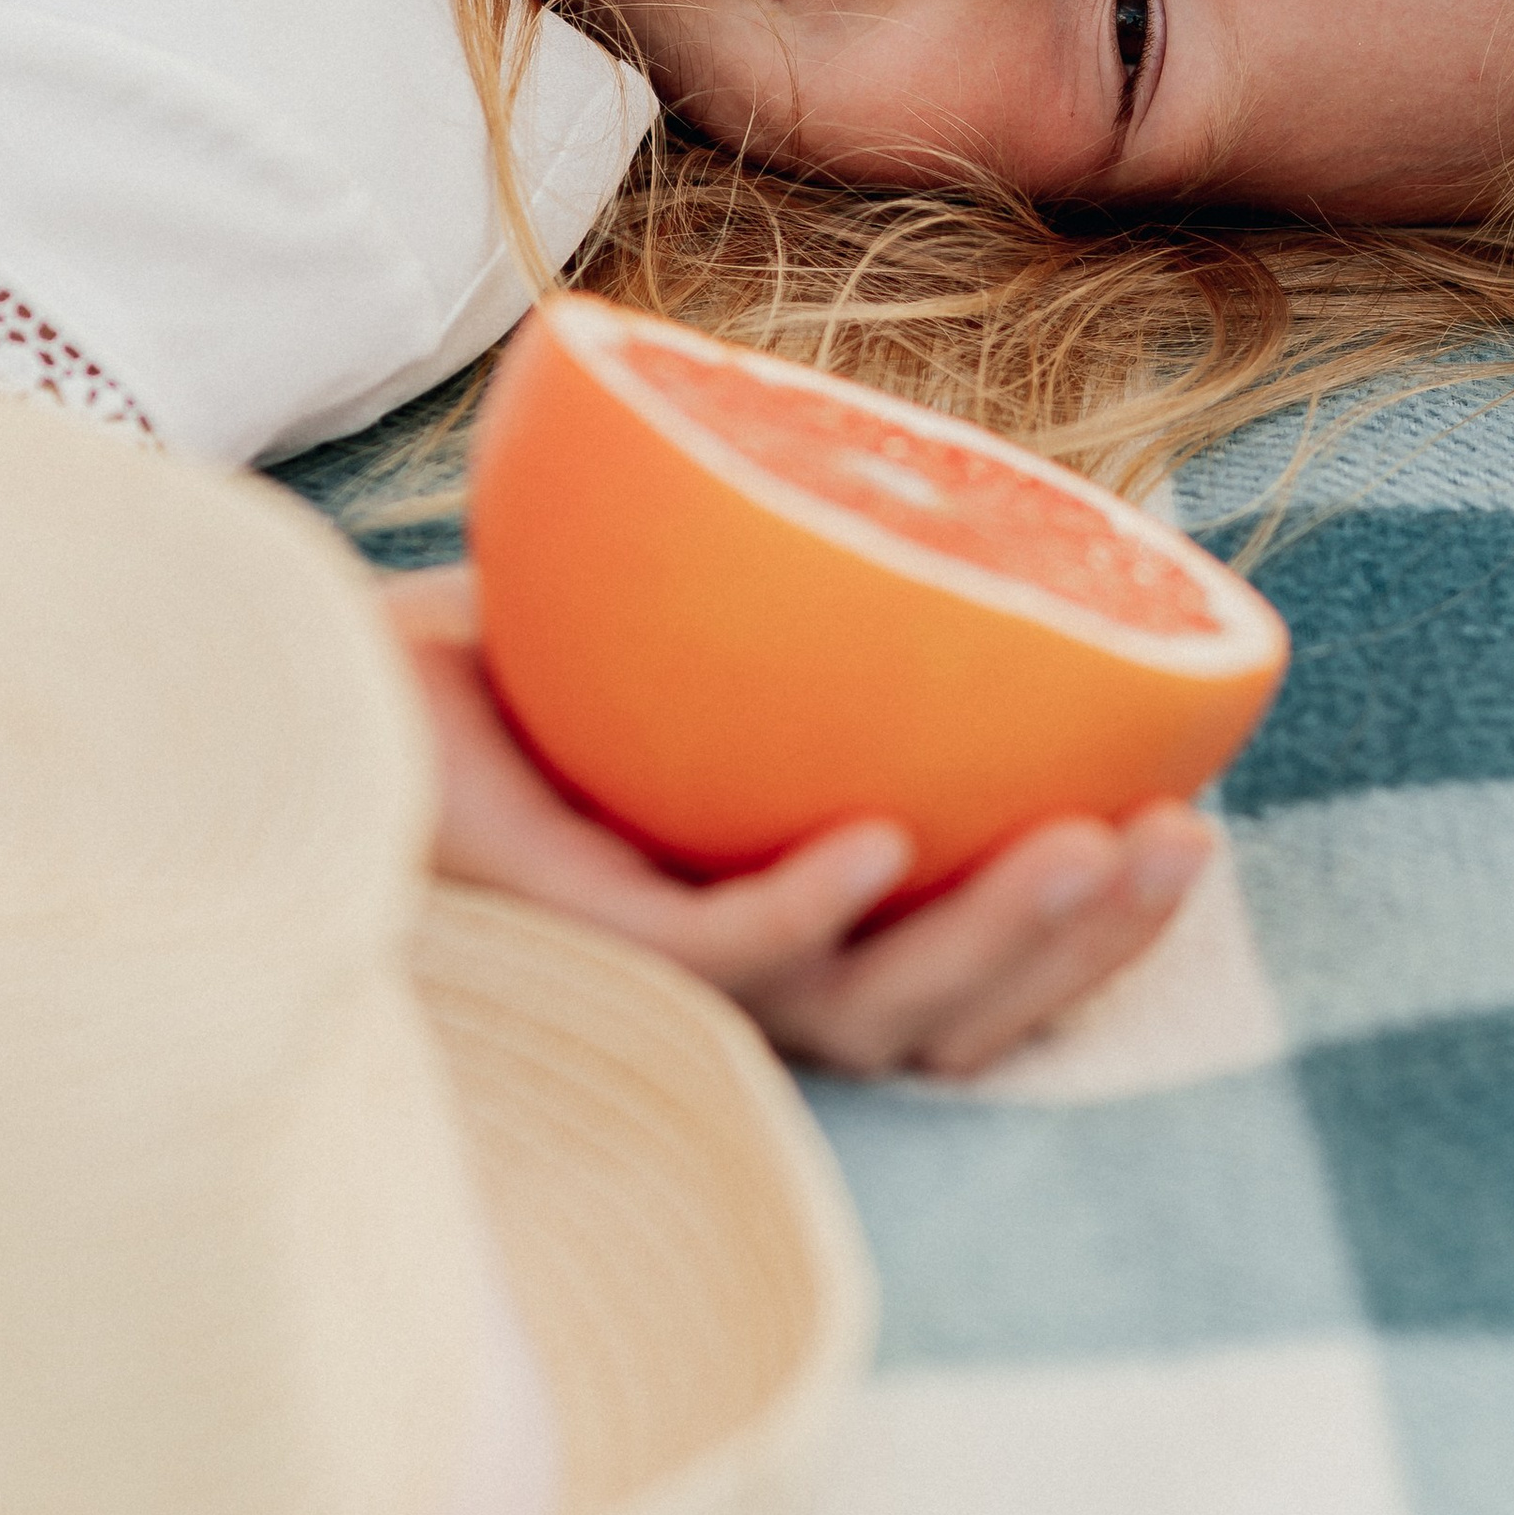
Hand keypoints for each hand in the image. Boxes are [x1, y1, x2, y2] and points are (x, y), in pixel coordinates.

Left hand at [384, 565, 1212, 1079]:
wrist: (323, 654)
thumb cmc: (511, 649)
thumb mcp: (698, 613)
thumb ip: (823, 590)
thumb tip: (970, 497)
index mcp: (783, 919)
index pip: (966, 971)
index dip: (1090, 932)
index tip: (1190, 828)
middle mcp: (728, 973)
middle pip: (942, 1017)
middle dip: (1078, 945)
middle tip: (1176, 844)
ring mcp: (651, 973)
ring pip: (854, 1005)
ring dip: (984, 934)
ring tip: (1083, 841)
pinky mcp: (567, 939)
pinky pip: (706, 953)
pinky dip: (800, 906)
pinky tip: (879, 842)